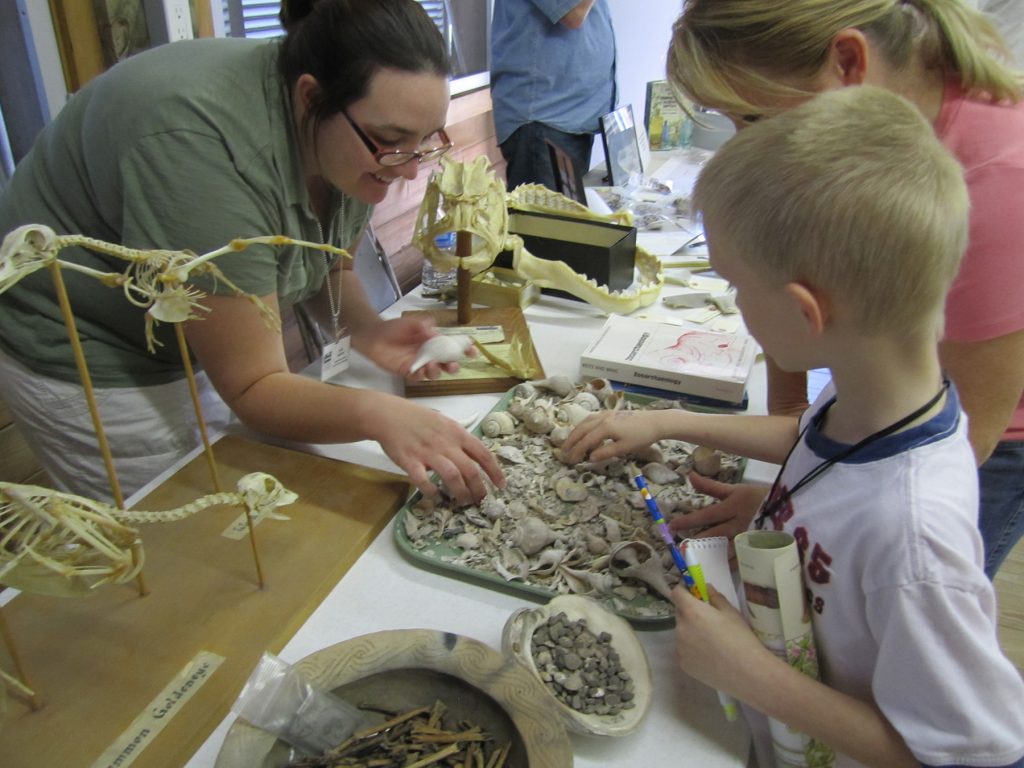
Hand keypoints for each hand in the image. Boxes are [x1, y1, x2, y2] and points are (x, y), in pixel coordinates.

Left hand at [352, 315, 474, 380]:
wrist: (373, 335)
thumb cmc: (394, 327)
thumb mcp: (412, 322)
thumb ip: (424, 326)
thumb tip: (436, 331)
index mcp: (435, 341)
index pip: (454, 346)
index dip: (465, 350)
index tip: (473, 352)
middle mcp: (430, 354)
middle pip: (448, 363)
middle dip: (453, 366)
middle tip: (452, 365)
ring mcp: (420, 364)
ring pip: (435, 373)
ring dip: (437, 371)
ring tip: (431, 365)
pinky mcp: (408, 372)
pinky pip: (418, 377)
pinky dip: (421, 375)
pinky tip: (419, 370)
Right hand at [372, 397, 504, 504]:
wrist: (389, 415)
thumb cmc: (418, 419)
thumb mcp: (444, 422)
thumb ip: (458, 438)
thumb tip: (472, 455)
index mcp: (457, 433)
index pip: (483, 454)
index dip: (495, 471)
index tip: (501, 485)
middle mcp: (446, 443)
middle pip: (470, 470)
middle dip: (479, 489)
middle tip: (482, 501)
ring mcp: (428, 453)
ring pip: (452, 476)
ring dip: (460, 493)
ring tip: (462, 502)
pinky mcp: (410, 461)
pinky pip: (423, 481)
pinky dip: (431, 492)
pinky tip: (435, 497)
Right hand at [560, 409, 663, 463]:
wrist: (656, 422)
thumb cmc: (641, 436)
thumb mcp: (624, 448)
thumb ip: (606, 452)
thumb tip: (590, 458)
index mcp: (605, 427)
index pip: (586, 441)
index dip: (577, 451)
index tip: (571, 461)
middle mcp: (602, 418)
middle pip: (581, 429)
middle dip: (571, 440)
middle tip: (564, 452)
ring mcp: (606, 414)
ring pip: (585, 422)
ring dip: (576, 432)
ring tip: (570, 442)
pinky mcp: (611, 413)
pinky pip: (592, 418)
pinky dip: (584, 425)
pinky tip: (585, 430)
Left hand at [669, 475, 765, 562]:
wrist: (792, 509)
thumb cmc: (760, 497)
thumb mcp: (736, 489)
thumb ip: (712, 487)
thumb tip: (689, 475)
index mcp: (733, 507)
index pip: (706, 515)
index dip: (688, 520)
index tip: (672, 526)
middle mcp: (739, 524)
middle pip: (714, 535)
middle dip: (697, 542)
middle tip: (680, 548)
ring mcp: (749, 539)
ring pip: (726, 551)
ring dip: (710, 556)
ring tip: (695, 561)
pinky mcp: (757, 551)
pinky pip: (740, 561)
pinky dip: (728, 566)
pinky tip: (716, 570)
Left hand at [672, 585, 776, 697]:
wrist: (748, 673)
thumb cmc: (742, 639)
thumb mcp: (732, 613)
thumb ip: (715, 598)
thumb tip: (706, 588)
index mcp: (692, 612)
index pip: (677, 593)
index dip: (683, 590)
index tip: (692, 593)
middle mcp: (680, 629)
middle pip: (680, 614)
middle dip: (690, 612)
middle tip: (708, 620)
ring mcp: (680, 648)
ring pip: (682, 634)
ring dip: (691, 632)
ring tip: (712, 642)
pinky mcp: (683, 665)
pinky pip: (684, 651)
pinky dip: (692, 650)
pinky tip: (710, 657)